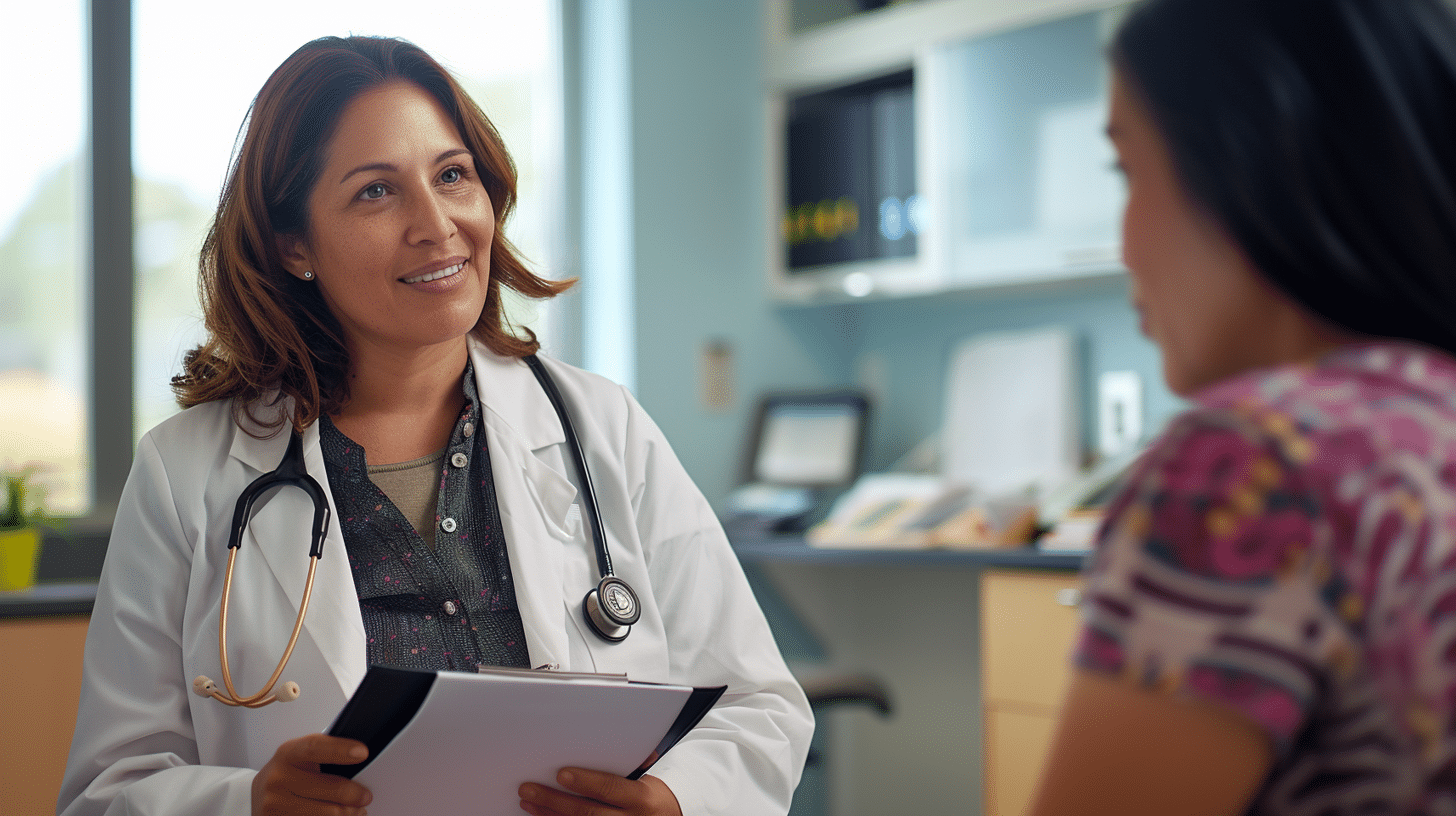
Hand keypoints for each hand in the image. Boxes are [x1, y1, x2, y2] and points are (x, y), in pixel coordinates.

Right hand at [251, 733, 373, 815]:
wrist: (260, 798)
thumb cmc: (288, 775)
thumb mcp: (299, 759)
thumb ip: (323, 755)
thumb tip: (358, 758)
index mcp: (286, 754)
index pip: (315, 748)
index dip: (340, 750)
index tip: (363, 752)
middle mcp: (277, 778)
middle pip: (330, 788)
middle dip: (354, 794)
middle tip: (366, 797)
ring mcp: (274, 804)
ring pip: (328, 813)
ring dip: (348, 813)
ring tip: (355, 811)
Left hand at [519, 769, 681, 815]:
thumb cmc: (655, 798)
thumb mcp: (651, 779)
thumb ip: (638, 762)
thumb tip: (634, 739)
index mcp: (641, 800)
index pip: (610, 789)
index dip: (586, 782)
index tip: (562, 774)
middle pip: (587, 812)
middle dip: (555, 800)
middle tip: (530, 788)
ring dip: (548, 814)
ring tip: (528, 800)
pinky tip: (541, 814)